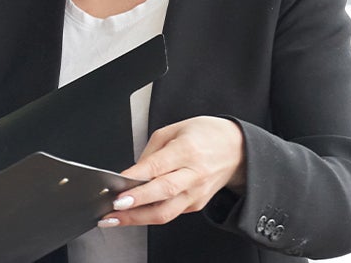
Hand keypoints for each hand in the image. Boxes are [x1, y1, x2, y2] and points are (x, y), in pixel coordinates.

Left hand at [102, 116, 247, 227]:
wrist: (237, 149)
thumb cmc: (204, 135)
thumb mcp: (173, 130)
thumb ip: (150, 153)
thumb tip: (130, 175)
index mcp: (187, 150)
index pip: (158, 167)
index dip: (136, 179)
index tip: (117, 187)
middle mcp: (194, 174)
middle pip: (163, 193)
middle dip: (136, 202)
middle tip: (113, 207)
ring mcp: (197, 193)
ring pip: (166, 212)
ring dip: (137, 218)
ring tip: (113, 219)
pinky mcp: (196, 205)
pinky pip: (170, 213)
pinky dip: (148, 216)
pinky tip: (131, 215)